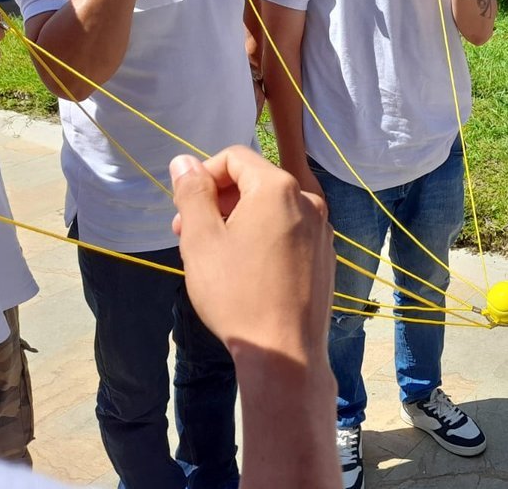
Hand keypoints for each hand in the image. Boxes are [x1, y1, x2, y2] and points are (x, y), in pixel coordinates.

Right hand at [170, 146, 333, 357]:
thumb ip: (192, 193)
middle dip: (218, 200)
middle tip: (189, 234)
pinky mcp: (324, 255)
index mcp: (279, 188)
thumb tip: (183, 161)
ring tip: (214, 256)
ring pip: (271, 209)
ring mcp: (321, 229)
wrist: (284, 351)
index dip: (203, 176)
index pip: (234, 157)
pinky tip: (245, 272)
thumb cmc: (237, 293)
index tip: (185, 209)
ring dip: (238, 221)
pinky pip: (288, 232)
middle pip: (254, 182)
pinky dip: (263, 238)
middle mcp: (308, 201)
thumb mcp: (201, 239)